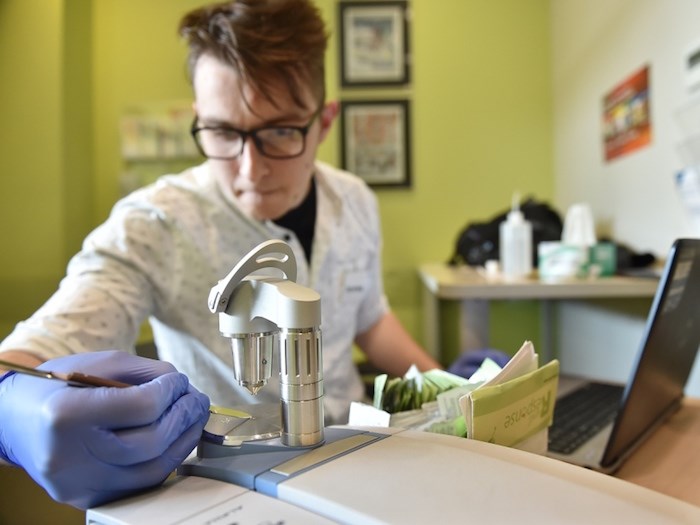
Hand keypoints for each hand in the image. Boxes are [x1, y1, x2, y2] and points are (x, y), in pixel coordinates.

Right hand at [0, 350, 209, 508]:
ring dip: (183, 441)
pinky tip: (174, 441)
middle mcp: (70, 455)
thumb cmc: (55, 387)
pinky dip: (164, 461)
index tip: (180, 382)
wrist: (10, 421)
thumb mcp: (97, 363)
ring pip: (152, 470)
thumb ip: (145, 372)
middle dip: (184, 416)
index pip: (143, 407)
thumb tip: (183, 386)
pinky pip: (140, 484)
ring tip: (193, 419)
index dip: (171, 392)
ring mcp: (79, 483)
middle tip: (197, 400)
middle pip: (151, 442)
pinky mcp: (86, 497)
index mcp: (68, 414)